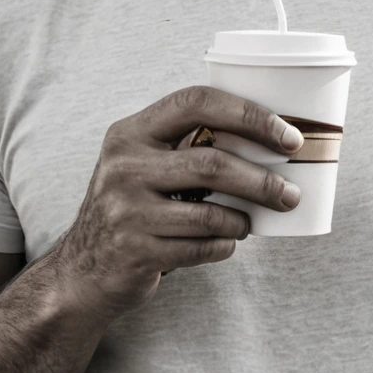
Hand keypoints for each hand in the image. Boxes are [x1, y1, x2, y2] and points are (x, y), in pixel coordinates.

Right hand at [51, 85, 303, 323]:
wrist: (80, 271)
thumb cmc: (131, 205)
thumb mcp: (143, 163)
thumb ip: (186, 144)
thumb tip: (268, 139)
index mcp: (131, 131)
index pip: (197, 102)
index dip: (249, 114)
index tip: (287, 136)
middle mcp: (124, 165)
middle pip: (212, 162)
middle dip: (262, 179)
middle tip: (291, 192)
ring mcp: (125, 210)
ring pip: (210, 212)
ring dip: (244, 218)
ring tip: (254, 220)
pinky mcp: (134, 251)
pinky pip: (199, 247)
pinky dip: (224, 246)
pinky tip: (228, 243)